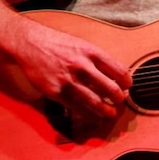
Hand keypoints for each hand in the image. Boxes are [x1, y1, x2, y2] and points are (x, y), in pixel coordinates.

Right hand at [17, 23, 132, 121]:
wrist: (31, 44)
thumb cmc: (57, 43)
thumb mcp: (81, 43)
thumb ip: (96, 58)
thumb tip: (114, 73)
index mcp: (91, 52)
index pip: (118, 70)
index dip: (126, 81)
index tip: (127, 86)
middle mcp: (82, 66)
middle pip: (110, 88)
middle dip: (119, 98)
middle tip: (120, 101)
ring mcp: (69, 80)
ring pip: (95, 102)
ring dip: (106, 111)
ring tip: (110, 113)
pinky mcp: (56, 92)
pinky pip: (77, 107)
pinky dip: (88, 114)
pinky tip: (93, 116)